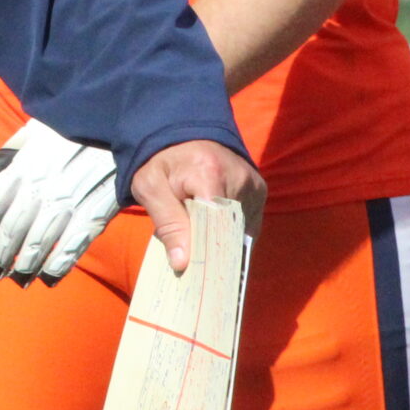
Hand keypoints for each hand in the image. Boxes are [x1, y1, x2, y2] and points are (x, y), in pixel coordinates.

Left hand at [0, 118, 120, 283]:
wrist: (118, 120)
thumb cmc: (71, 126)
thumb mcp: (33, 130)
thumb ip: (6, 155)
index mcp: (23, 167)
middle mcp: (41, 188)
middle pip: (13, 231)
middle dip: (0, 255)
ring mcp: (67, 203)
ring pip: (39, 244)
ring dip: (25, 266)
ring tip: (17, 279)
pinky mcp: (94, 213)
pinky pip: (72, 247)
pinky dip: (58, 266)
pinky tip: (48, 277)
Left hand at [129, 137, 260, 276]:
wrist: (180, 132)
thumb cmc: (161, 160)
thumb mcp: (150, 187)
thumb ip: (167, 223)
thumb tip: (183, 263)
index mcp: (209, 173)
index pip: (215, 225)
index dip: (205, 254)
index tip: (194, 277)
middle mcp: (240, 178)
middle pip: (230, 231)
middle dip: (213, 254)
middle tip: (196, 277)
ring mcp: (254, 184)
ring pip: (241, 231)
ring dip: (223, 245)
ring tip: (204, 260)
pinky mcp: (259, 189)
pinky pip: (247, 224)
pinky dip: (231, 235)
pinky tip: (215, 244)